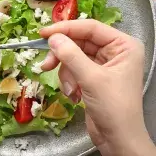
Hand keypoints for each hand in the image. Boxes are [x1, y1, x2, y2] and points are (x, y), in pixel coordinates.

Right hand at [40, 20, 155, 155]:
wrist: (118, 139)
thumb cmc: (113, 107)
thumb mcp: (91, 78)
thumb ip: (71, 55)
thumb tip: (52, 37)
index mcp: (123, 45)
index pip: (90, 28)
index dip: (65, 29)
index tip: (43, 33)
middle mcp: (114, 51)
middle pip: (79, 42)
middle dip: (62, 56)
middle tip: (46, 64)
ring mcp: (103, 64)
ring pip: (72, 57)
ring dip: (66, 73)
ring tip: (70, 89)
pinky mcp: (92, 76)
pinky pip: (73, 69)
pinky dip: (69, 81)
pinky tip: (74, 95)